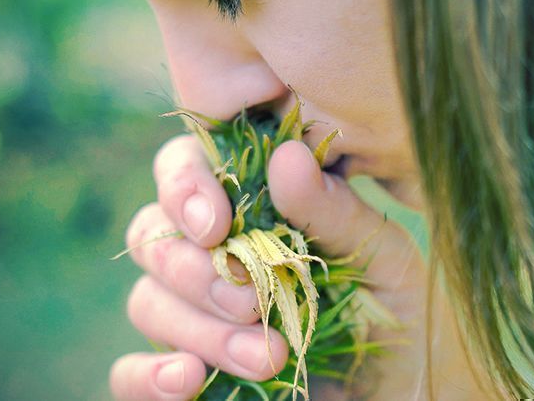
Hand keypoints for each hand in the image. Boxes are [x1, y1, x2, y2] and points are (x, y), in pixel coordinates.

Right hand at [109, 136, 485, 399]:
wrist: (404, 391)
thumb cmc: (394, 311)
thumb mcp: (380, 258)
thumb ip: (333, 211)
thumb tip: (285, 157)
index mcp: (251, 209)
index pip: (185, 169)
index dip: (184, 187)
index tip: (216, 225)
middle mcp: (210, 256)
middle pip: (153, 237)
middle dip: (195, 271)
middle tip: (253, 301)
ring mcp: (192, 315)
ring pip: (147, 302)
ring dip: (198, 329)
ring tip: (266, 358)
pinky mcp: (185, 374)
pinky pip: (129, 374)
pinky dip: (147, 378)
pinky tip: (187, 381)